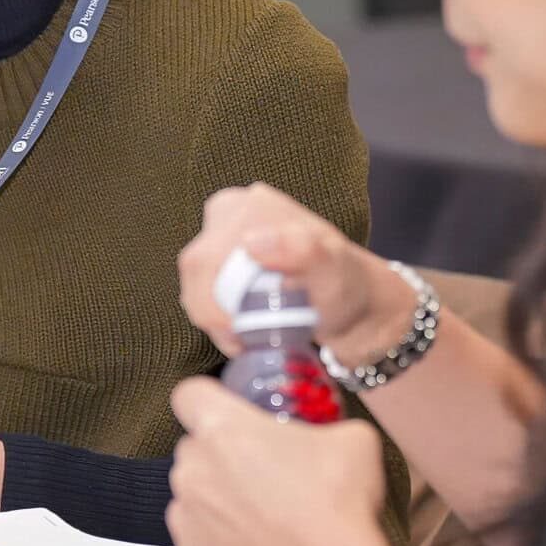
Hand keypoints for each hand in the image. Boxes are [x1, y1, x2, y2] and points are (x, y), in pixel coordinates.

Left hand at [167, 376, 393, 545]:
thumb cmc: (336, 502)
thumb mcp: (351, 438)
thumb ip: (323, 427)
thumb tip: (327, 436)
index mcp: (221, 428)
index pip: (190, 395)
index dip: (209, 402)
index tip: (229, 415)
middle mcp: (192, 470)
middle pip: (194, 451)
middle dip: (220, 459)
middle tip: (262, 475)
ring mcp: (186, 520)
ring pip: (192, 499)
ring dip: (217, 503)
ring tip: (262, 520)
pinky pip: (200, 545)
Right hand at [178, 183, 415, 363]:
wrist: (351, 304)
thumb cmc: (345, 286)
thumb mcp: (332, 268)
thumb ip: (302, 250)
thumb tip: (252, 242)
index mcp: (247, 205)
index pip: (205, 261)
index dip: (214, 305)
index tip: (241, 333)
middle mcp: (226, 213)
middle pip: (196, 275)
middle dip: (215, 315)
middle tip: (246, 340)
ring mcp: (219, 237)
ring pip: (194, 289)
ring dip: (216, 320)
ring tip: (248, 337)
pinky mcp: (218, 261)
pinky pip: (199, 295)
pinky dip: (217, 319)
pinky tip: (242, 329)